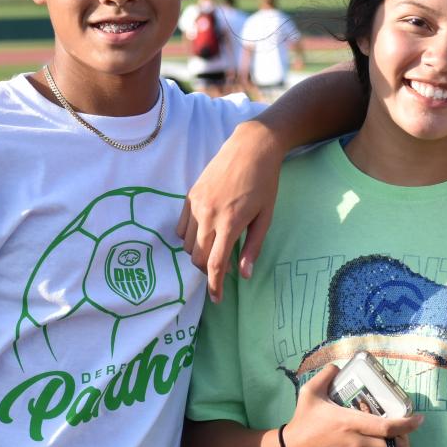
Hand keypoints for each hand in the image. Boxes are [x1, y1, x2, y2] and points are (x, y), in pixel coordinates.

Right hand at [177, 120, 284, 301]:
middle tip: (222, 272)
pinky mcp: (189, 196)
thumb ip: (253, 247)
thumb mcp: (266, 217)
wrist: (251, 148)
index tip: (217, 299)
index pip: (215, 264)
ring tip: (215, 250)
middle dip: (208, 271)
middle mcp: (208, 216)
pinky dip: (189, 237)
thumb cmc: (265, 183)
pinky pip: (180, 227)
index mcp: (230, 223)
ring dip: (198, 254)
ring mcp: (196, 205)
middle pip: (198, 258)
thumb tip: (244, 275)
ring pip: (186, 244)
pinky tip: (204, 234)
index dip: (215, 286)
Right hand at [280, 366, 421, 446]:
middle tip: (402, 431)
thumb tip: (338, 366)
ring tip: (388, 440)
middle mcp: (357, 444)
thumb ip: (326, 375)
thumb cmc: (303, 423)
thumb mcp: (310, 393)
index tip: (419, 419)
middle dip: (404, 440)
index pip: (388, 427)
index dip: (408, 425)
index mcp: (350, 423)